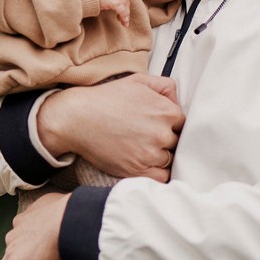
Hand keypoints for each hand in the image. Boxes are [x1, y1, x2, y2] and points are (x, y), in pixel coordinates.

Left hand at [0, 192, 68, 259]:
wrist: (67, 222)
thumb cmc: (67, 211)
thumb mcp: (56, 202)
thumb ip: (50, 207)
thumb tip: (59, 208)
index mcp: (23, 219)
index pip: (19, 234)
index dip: (25, 242)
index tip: (34, 248)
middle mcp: (14, 234)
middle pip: (11, 248)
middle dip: (18, 256)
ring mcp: (12, 252)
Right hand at [38, 73, 182, 181]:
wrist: (77, 118)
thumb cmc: (106, 98)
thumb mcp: (138, 81)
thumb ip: (165, 86)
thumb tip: (177, 101)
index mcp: (165, 111)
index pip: (183, 124)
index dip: (172, 125)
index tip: (160, 126)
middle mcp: (161, 133)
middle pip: (178, 143)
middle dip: (167, 140)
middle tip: (150, 138)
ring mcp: (150, 154)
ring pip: (169, 160)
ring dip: (161, 156)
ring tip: (144, 149)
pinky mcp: (137, 170)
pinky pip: (161, 178)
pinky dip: (157, 173)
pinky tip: (146, 164)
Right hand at [91, 0, 130, 25]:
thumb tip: (103, 3)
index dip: (122, 1)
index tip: (121, 9)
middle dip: (126, 8)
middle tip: (124, 18)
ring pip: (124, 4)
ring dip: (126, 14)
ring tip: (124, 22)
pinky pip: (121, 9)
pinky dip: (124, 16)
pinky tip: (124, 22)